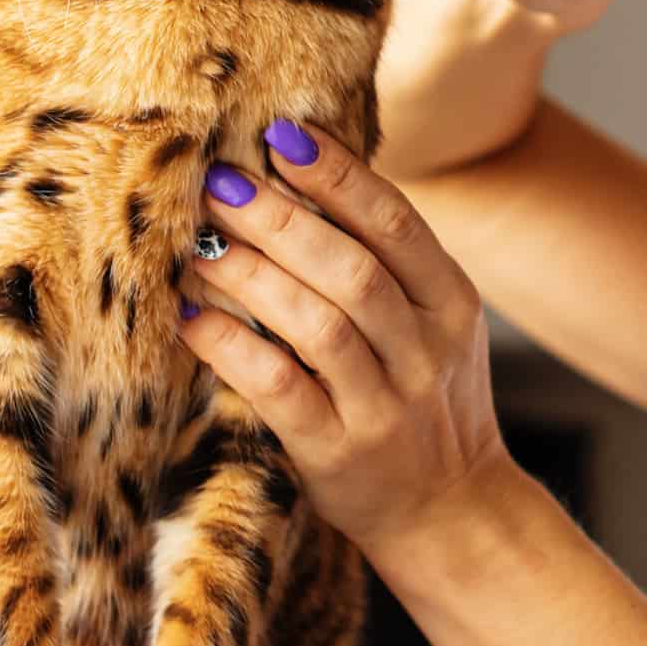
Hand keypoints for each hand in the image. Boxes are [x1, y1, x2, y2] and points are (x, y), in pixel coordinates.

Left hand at [178, 118, 510, 551]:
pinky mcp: (340, 451)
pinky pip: (279, 390)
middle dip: (279, 218)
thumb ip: (386, 261)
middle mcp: (426, 349)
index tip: (282, 135)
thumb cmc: (425, 399)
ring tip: (196, 246)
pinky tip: (192, 319)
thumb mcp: (434, 323)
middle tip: (219, 183)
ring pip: (316, 324)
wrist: (453, 510)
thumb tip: (300, 174)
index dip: (339, 174)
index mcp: (452, 301)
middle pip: (351, 267)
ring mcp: (386, 404)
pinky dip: (231, 348)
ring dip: (249, 277)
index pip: (396, 222)